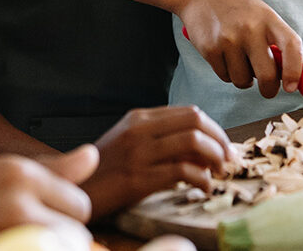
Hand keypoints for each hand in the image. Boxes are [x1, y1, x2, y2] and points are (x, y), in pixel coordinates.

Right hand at [0, 147, 96, 247]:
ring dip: (49, 249)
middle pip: (77, 233)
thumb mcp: (2, 175)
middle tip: (30, 236)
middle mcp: (16, 198)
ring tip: (21, 242)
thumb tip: (93, 155)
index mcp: (19, 173)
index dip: (66, 219)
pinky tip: (9, 248)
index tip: (43, 221)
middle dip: (62, 240)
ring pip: (63, 250)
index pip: (81, 204)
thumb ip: (53, 171)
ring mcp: (9, 231)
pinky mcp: (1, 250)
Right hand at [74, 106, 234, 216]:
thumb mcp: (127, 142)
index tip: (225, 147)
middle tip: (228, 159)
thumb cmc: (103, 170)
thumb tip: (200, 147)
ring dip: (215, 158)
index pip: (189, 112)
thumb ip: (158, 138)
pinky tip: (202, 188)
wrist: (74, 190)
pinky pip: (182, 171)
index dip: (215, 129)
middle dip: (220, 140)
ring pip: (193, 142)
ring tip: (218, 173)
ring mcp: (138, 153)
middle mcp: (139, 130)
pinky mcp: (137, 178)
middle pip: (195, 121)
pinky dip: (201, 179)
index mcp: (139, 118)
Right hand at [178, 0, 302, 97]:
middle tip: (268, 89)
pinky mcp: (210, 50)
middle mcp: (250, 29)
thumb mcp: (261, 15)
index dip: (295, 71)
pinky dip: (227, 73)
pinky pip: (225, 77)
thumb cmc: (236, 6)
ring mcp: (228, 40)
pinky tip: (225, 57)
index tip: (292, 86)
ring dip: (244, 79)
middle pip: (267, 75)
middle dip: (269, 90)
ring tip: (240, 61)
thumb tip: (291, 74)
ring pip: (243, 80)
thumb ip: (276, 41)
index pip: (291, 47)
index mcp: (268, 18)